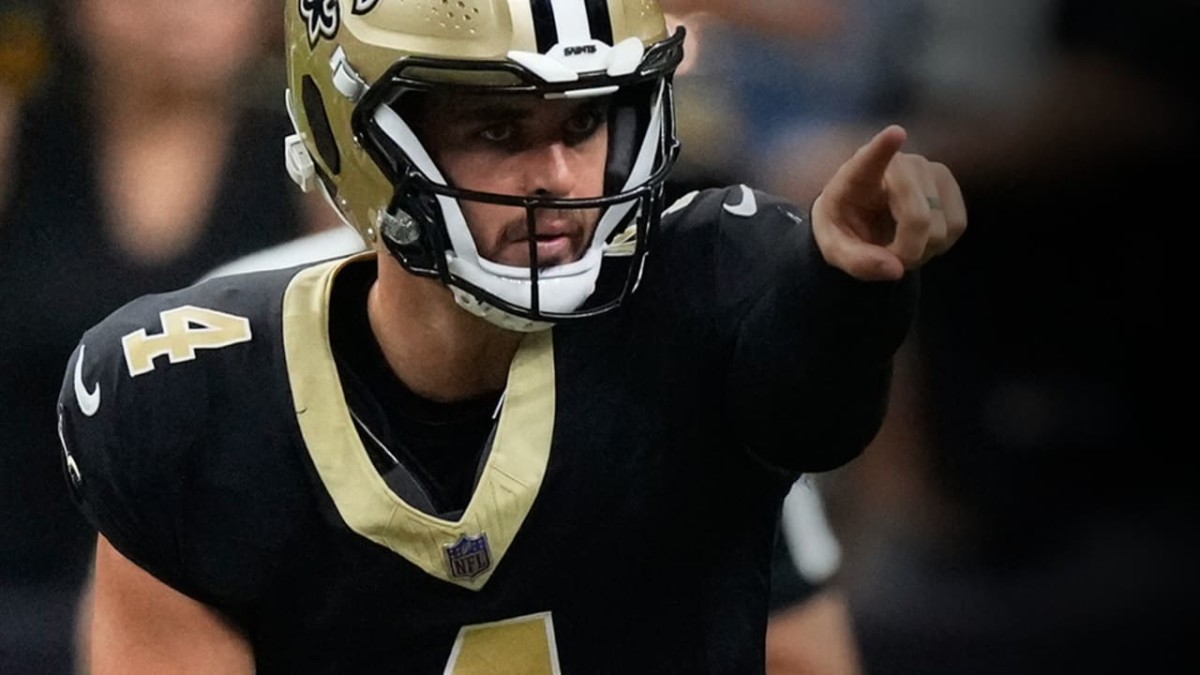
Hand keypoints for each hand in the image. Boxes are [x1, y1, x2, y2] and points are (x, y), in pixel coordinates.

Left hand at [811, 125, 965, 280]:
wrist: (859, 219)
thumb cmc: (844, 228)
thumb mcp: (835, 250)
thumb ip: (858, 262)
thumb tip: (896, 269)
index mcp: (857, 175)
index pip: (871, 159)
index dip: (884, 148)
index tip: (896, 133)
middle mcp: (898, 164)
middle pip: (918, 217)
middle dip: (908, 251)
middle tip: (889, 258)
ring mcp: (928, 170)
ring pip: (941, 225)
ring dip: (924, 249)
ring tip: (901, 245)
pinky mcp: (949, 184)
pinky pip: (957, 224)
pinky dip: (941, 243)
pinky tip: (921, 238)